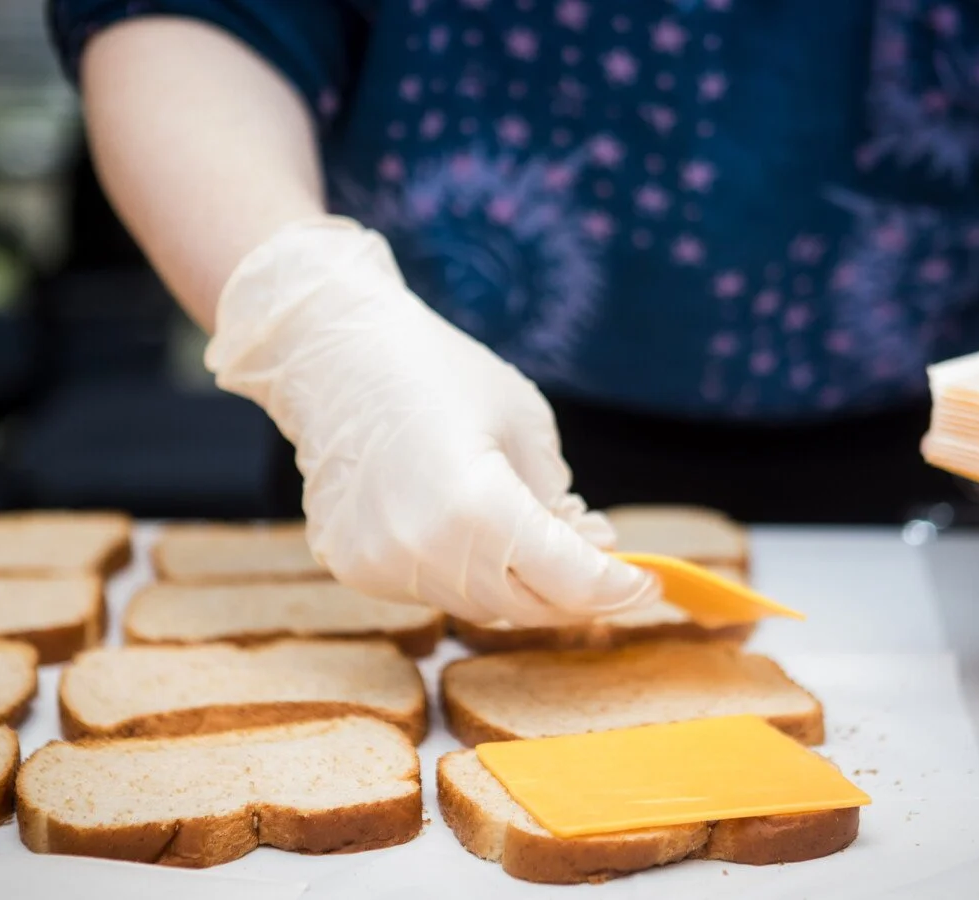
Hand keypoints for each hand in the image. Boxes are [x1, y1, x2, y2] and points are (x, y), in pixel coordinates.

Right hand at [204, 216, 655, 623]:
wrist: (332, 354)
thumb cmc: (438, 372)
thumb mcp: (526, 423)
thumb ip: (558, 501)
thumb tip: (592, 553)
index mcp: (477, 507)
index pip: (569, 580)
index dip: (617, 587)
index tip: (646, 581)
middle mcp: (425, 550)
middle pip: (527, 605)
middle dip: (574, 590)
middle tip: (604, 562)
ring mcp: (382, 565)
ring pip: (479, 605)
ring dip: (519, 582)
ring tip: (534, 534)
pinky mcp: (353, 568)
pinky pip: (431, 588)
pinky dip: (465, 571)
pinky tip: (468, 529)